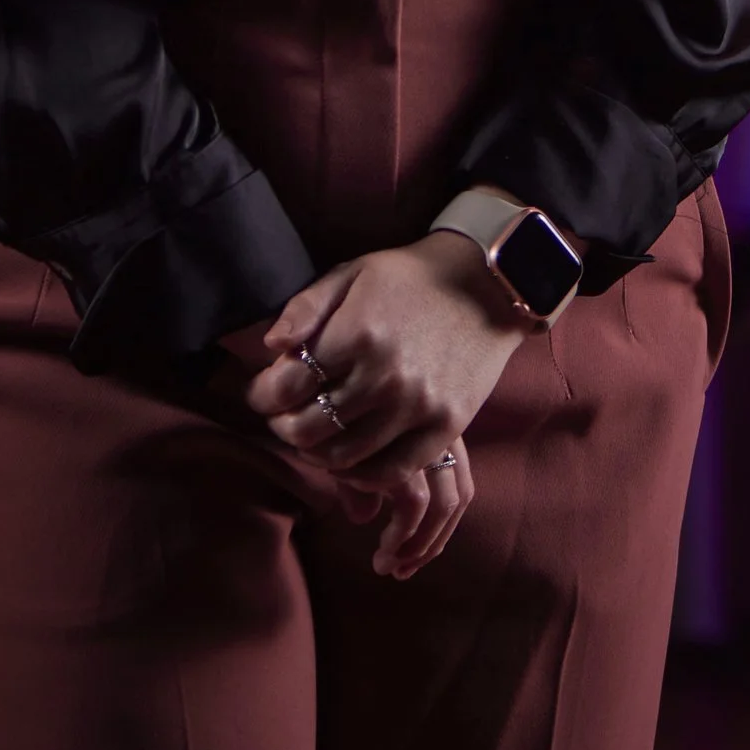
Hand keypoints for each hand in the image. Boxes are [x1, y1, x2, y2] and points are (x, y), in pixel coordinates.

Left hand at [246, 235, 527, 501]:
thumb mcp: (352, 273)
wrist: (487, 284)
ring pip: (343, 456)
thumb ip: (306, 307)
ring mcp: (418, 406)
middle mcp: (385, 375)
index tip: (261, 393)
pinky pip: (392, 471)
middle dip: (283, 426)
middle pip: (308, 428)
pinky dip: (361, 475)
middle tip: (284, 417)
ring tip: (313, 436)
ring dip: (316, 453)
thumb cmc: (410, 277)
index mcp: (356, 333)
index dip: (262, 395)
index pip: (285, 387)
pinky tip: (349, 460)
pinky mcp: (446, 426)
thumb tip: (271, 347)